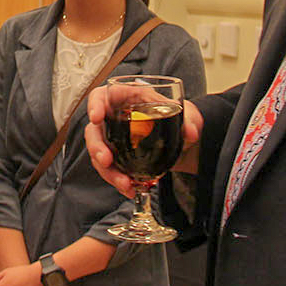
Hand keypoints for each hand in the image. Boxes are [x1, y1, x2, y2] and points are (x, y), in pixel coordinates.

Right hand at [87, 89, 203, 197]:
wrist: (182, 143)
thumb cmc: (179, 119)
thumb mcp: (188, 116)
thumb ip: (191, 121)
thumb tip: (190, 132)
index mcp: (127, 99)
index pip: (102, 96)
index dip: (95, 105)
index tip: (96, 118)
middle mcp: (114, 118)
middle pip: (94, 130)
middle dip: (97, 147)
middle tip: (106, 160)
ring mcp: (113, 139)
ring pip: (99, 153)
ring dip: (108, 171)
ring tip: (124, 183)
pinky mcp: (117, 157)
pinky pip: (109, 169)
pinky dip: (117, 180)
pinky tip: (130, 188)